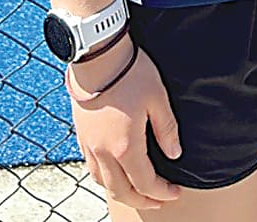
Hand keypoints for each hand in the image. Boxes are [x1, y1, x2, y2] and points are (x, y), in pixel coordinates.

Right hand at [70, 43, 182, 210]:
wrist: (97, 55)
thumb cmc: (130, 73)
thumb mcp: (158, 98)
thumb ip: (167, 129)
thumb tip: (175, 154)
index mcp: (126, 146)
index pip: (145, 183)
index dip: (162, 192)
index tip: (175, 192)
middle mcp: (104, 152)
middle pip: (122, 191)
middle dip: (143, 200)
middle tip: (160, 200)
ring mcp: (90, 145)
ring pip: (104, 183)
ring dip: (123, 192)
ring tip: (138, 190)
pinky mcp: (82, 135)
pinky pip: (92, 168)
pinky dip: (106, 178)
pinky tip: (116, 171)